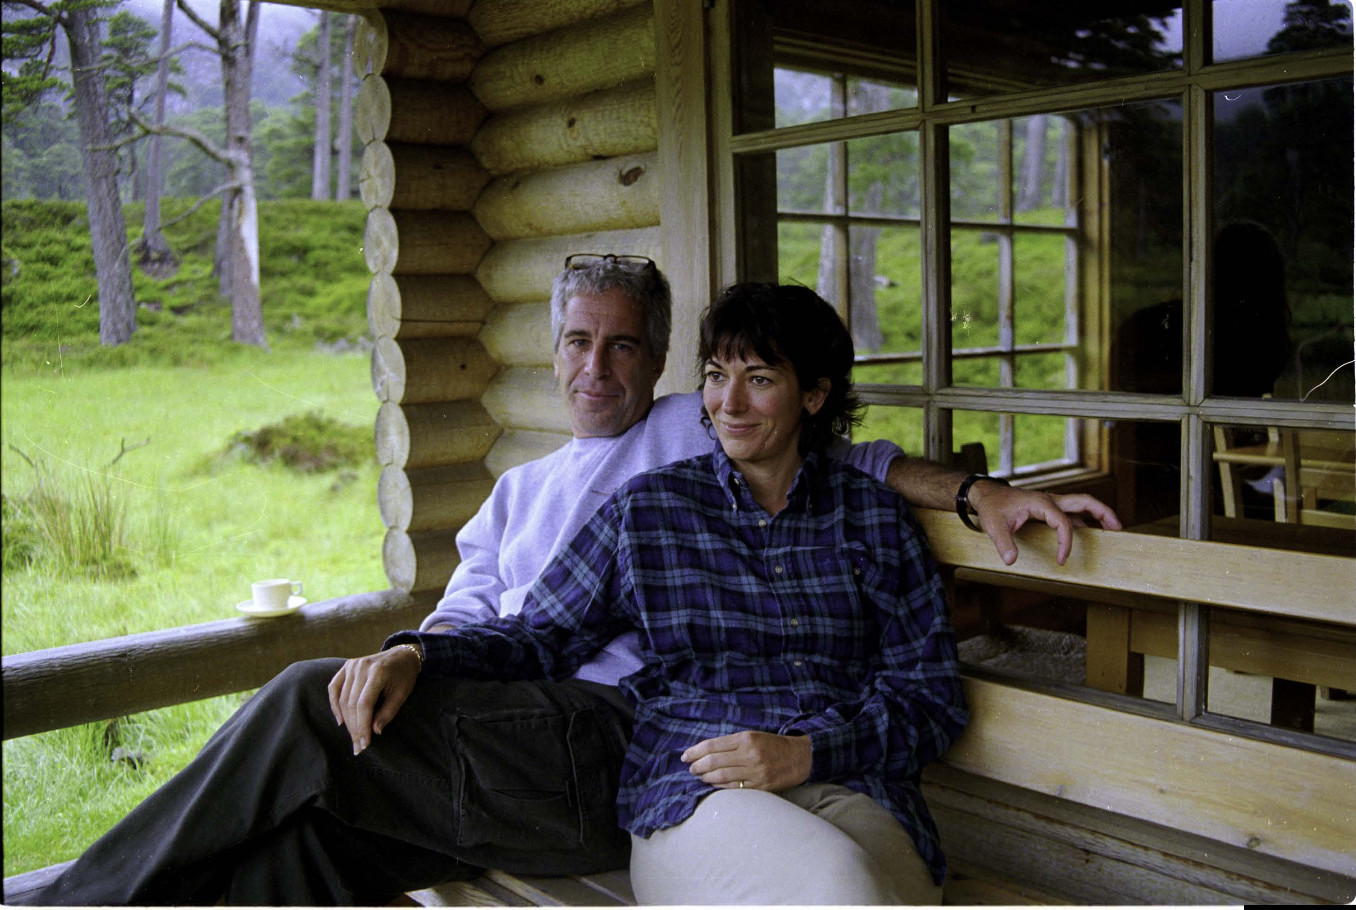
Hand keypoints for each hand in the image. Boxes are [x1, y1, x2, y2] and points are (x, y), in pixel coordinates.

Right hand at [326, 645, 421, 754]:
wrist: (402, 655)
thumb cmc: (404, 676)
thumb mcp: (402, 694)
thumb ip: (388, 713)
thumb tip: (374, 731)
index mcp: (378, 672)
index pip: (364, 704)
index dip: (362, 726)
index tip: (365, 744)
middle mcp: (362, 667)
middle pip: (351, 704)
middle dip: (354, 728)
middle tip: (358, 746)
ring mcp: (352, 665)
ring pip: (342, 698)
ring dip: (346, 721)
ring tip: (352, 737)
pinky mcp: (346, 666)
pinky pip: (334, 687)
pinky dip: (334, 704)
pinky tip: (340, 720)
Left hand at [681, 731, 811, 791]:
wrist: (799, 758)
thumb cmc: (772, 745)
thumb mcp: (752, 736)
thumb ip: (731, 743)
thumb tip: (705, 752)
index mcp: (746, 738)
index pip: (712, 745)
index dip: (695, 751)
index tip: (685, 756)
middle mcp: (749, 754)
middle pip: (714, 761)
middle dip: (697, 766)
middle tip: (691, 768)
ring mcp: (755, 772)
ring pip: (721, 776)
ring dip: (706, 777)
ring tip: (700, 776)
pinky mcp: (760, 786)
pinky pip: (734, 788)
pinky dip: (720, 786)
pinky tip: (713, 784)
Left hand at [968, 482, 1121, 566]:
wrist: (987, 495)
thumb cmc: (992, 507)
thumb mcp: (993, 525)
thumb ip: (1003, 543)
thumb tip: (1011, 561)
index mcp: (1041, 502)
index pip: (1063, 523)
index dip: (1065, 543)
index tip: (1061, 561)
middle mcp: (1051, 500)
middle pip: (1084, 501)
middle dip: (1103, 513)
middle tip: (1118, 528)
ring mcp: (1052, 503)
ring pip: (1081, 506)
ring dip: (1098, 516)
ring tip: (1113, 530)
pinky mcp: (1049, 509)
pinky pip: (1072, 514)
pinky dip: (1085, 522)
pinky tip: (1090, 534)